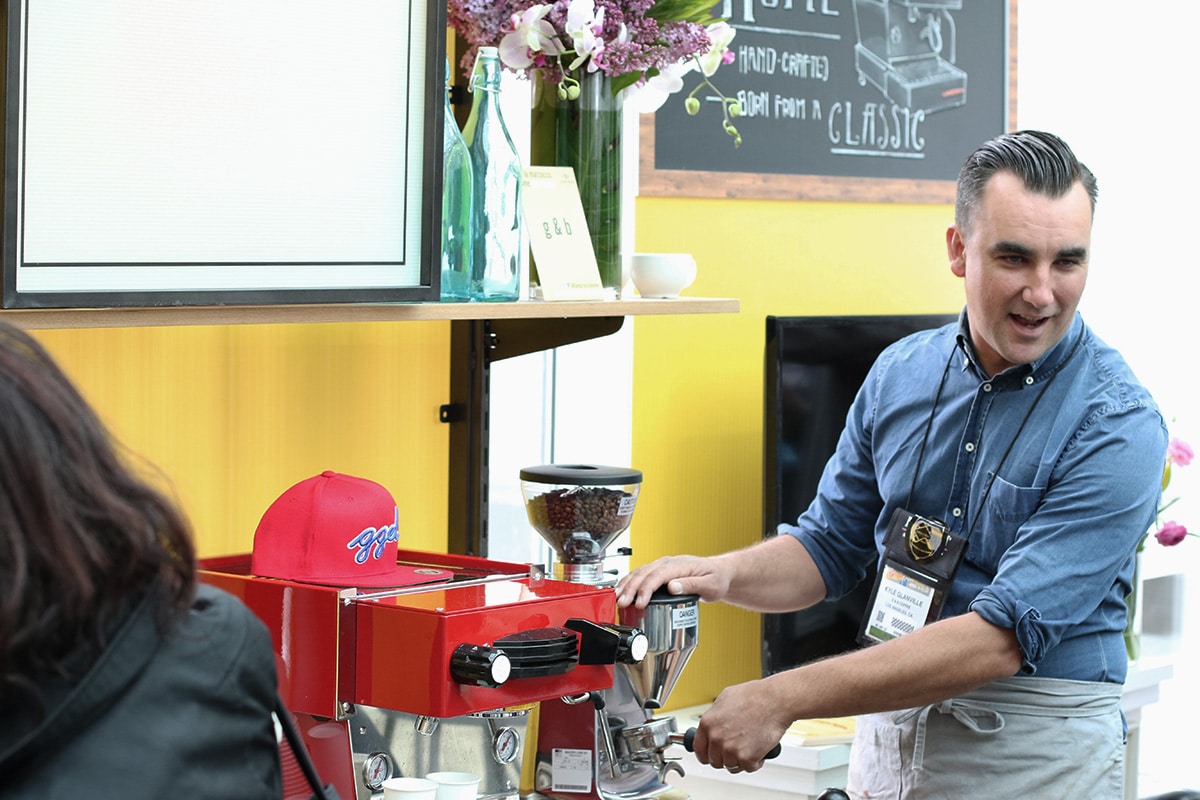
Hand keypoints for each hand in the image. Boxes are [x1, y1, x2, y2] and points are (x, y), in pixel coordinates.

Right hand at [615, 554, 729, 608]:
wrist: (719, 572)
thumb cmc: (716, 578)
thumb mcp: (710, 584)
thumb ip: (691, 585)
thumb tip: (672, 587)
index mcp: (680, 565)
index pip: (658, 575)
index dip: (646, 589)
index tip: (640, 603)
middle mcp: (668, 563)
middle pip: (644, 573)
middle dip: (631, 588)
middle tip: (622, 603)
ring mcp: (662, 565)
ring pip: (639, 572)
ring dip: (627, 585)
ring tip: (617, 599)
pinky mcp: (659, 571)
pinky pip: (641, 574)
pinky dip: (629, 582)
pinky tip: (622, 590)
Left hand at [690, 679, 788, 773]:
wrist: (775, 700)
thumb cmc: (755, 696)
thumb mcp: (725, 698)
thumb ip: (715, 715)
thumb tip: (712, 724)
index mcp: (707, 723)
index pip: (699, 749)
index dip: (706, 754)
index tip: (710, 755)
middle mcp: (716, 738)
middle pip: (715, 761)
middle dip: (725, 756)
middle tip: (736, 747)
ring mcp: (731, 749)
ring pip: (731, 765)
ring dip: (740, 759)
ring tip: (749, 743)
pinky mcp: (747, 758)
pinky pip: (748, 768)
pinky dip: (755, 761)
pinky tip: (758, 748)